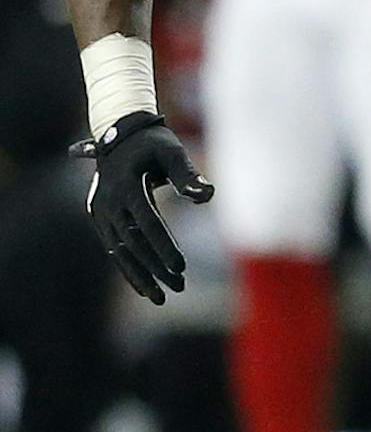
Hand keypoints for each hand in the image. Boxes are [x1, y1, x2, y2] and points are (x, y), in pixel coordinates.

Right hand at [73, 111, 212, 304]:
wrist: (119, 134)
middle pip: (133, 242)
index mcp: (126, 186)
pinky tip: (146, 287)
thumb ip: (188, 174)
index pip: (147, 223)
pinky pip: (115, 248)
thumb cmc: (153, 142)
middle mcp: (108, 202)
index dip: (163, 246)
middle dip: (156, 267)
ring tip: (162, 298)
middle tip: (179, 287)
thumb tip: (208, 195)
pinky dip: (129, 268)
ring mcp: (101, 212)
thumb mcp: (172, 151)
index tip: (181, 267)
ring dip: (141, 275)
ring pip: (121, 251)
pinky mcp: (101, 219)